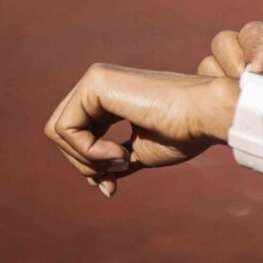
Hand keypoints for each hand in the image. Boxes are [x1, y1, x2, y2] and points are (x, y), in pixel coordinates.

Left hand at [43, 64, 235, 198]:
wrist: (204, 116)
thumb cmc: (182, 133)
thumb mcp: (139, 152)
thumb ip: (113, 161)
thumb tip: (99, 183)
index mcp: (109, 96)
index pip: (75, 135)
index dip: (88, 165)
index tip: (114, 181)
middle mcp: (98, 83)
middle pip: (60, 133)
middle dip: (83, 163)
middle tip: (115, 172)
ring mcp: (95, 79)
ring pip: (58, 131)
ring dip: (86, 159)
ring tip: (120, 159)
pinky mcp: (95, 82)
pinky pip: (65, 127)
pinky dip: (86, 151)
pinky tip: (118, 152)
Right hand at [198, 20, 262, 105]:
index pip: (258, 33)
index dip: (252, 48)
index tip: (253, 74)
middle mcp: (259, 59)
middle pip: (225, 42)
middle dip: (231, 65)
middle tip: (245, 92)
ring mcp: (241, 79)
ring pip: (210, 65)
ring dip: (219, 84)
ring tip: (240, 107)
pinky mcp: (230, 101)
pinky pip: (206, 91)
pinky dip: (212, 102)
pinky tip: (233, 119)